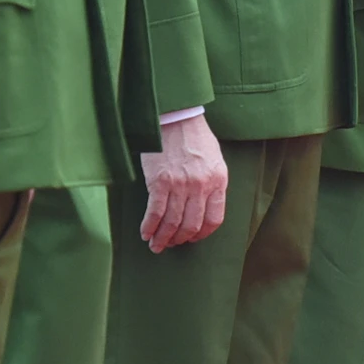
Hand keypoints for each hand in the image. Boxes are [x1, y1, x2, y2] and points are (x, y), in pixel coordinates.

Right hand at [139, 113, 227, 251]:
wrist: (177, 119)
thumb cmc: (195, 138)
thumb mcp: (214, 160)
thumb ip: (212, 183)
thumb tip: (203, 208)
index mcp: (218, 180)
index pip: (214, 219)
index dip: (202, 234)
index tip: (193, 238)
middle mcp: (201, 186)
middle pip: (191, 225)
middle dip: (180, 239)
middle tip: (171, 244)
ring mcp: (180, 185)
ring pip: (172, 223)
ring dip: (162, 238)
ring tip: (156, 245)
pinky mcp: (159, 182)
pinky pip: (155, 213)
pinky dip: (149, 227)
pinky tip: (145, 233)